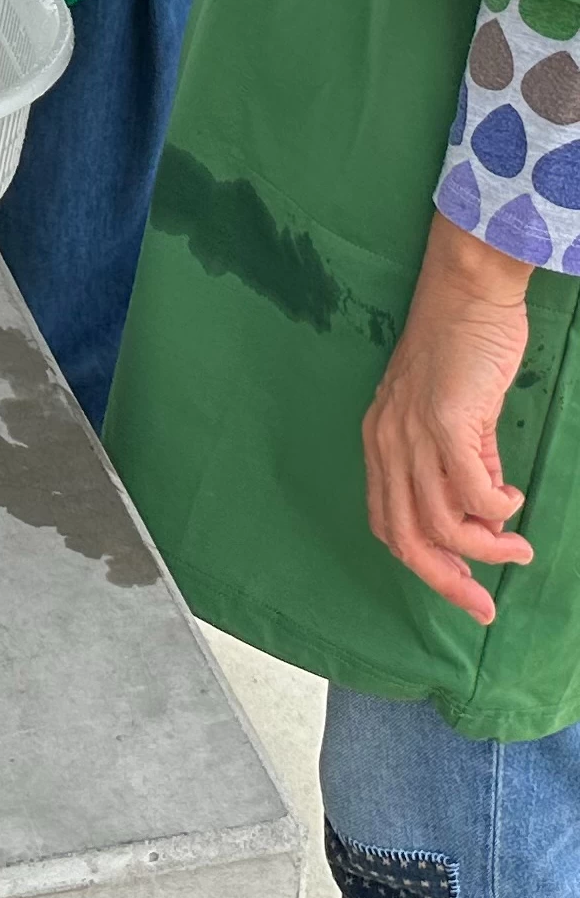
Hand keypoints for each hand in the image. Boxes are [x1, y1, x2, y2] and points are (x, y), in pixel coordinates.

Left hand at [363, 216, 537, 623]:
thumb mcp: (453, 415)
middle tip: (483, 605)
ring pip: (438, 521)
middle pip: (405, 536)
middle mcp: (386, 443)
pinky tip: (512, 502)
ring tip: (516, 547)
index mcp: (381, 443)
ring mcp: (412, 434)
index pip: (388, 523)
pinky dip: (494, 508)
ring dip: (483, 547)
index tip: (462, 591)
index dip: (422, 565)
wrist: (468, 292)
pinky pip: (468, 489)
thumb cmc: (464, 348)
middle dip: (445, 580)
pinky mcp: (446, 421)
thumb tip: (488, 514)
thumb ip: (463, 463)